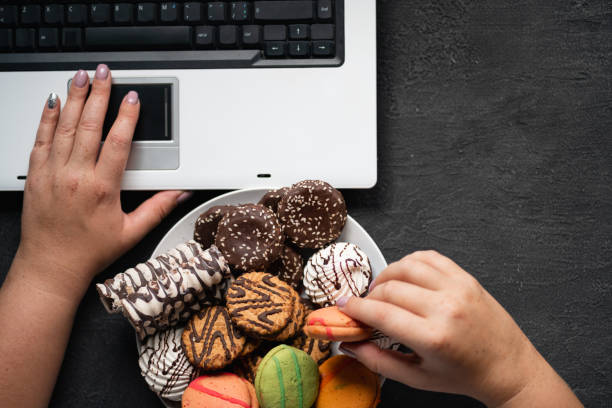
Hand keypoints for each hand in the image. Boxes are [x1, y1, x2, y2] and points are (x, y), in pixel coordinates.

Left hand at [14, 64, 187, 301]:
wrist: (51, 266)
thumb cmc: (88, 251)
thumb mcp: (131, 232)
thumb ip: (158, 209)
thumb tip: (180, 193)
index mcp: (102, 188)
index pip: (117, 142)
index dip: (126, 116)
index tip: (132, 98)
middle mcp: (75, 176)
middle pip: (89, 125)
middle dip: (99, 95)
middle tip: (105, 73)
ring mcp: (52, 173)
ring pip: (63, 127)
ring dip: (74, 99)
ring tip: (81, 77)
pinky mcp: (36, 176)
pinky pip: (40, 140)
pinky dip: (47, 119)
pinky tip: (53, 102)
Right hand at [337, 251, 578, 406]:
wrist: (508, 367)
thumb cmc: (464, 375)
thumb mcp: (417, 378)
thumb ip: (378, 361)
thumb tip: (349, 344)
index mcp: (432, 337)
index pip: (380, 312)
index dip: (356, 307)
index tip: (345, 307)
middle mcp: (445, 307)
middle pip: (390, 287)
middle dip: (369, 295)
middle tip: (366, 306)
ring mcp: (458, 288)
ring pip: (406, 266)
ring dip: (387, 275)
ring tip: (384, 290)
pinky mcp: (466, 277)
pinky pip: (429, 257)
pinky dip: (410, 262)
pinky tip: (405, 276)